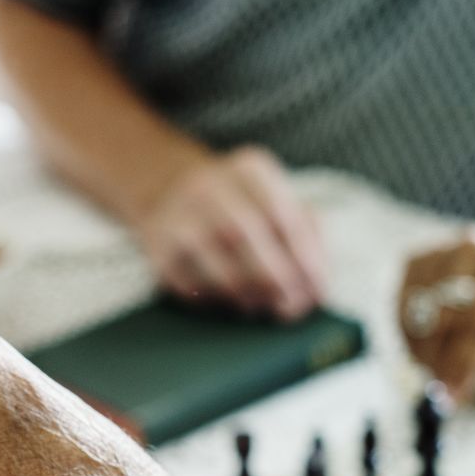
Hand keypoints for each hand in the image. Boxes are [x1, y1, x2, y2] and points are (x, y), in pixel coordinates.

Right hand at [136, 146, 325, 320]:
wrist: (170, 197)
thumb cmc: (241, 209)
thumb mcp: (276, 202)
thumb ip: (306, 236)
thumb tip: (316, 284)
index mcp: (249, 169)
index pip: (282, 214)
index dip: (304, 258)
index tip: (317, 291)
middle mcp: (209, 185)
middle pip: (245, 234)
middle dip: (274, 276)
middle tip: (290, 306)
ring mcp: (178, 215)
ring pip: (214, 258)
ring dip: (245, 292)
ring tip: (262, 306)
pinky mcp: (157, 248)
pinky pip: (190, 282)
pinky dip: (214, 298)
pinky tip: (229, 301)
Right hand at [399, 224, 474, 400]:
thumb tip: (453, 397)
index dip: (465, 361)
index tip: (455, 391)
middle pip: (446, 315)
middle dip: (440, 357)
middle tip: (441, 383)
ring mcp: (441, 251)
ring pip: (416, 310)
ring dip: (419, 348)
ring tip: (432, 366)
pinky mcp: (415, 259)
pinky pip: (399, 304)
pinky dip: (406, 332)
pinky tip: (424, 345)